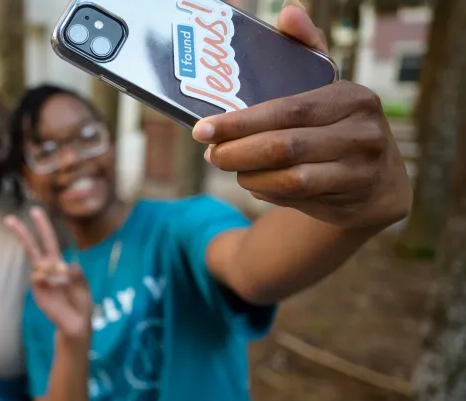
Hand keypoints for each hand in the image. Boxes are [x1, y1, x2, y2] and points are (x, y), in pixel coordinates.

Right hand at [5, 207, 92, 344]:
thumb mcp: (84, 284)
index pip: (48, 241)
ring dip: (52, 268)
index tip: (35, 211)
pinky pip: (38, 277)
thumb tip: (62, 266)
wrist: (76, 323)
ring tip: (64, 281)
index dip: (42, 226)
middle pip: (31, 248)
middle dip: (21, 233)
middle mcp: (47, 269)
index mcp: (59, 264)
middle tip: (8, 218)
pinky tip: (56, 284)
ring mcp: (40, 280)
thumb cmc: (81, 302)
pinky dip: (48, 277)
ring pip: (39, 263)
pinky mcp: (38, 291)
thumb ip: (76, 272)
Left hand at [194, 4, 411, 229]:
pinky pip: (296, 198)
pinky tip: (255, 183)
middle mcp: (362, 133)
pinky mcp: (353, 201)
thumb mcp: (326, 87)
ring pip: (288, 177)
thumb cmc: (337, 126)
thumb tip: (289, 10)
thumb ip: (306, 49)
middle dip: (237, 151)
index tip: (202, 128)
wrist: (377, 184)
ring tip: (231, 167)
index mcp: (351, 97)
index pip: (286, 110)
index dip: (239, 121)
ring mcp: (361, 170)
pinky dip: (267, 191)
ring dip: (248, 175)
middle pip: (284, 146)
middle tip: (210, 153)